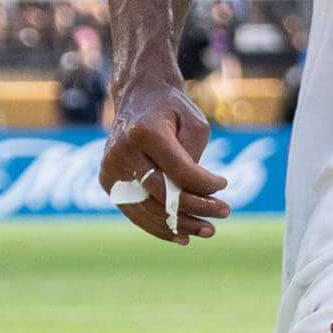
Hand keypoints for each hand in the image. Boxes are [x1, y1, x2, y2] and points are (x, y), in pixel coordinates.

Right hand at [99, 79, 230, 242]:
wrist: (137, 96)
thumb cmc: (172, 109)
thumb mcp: (195, 123)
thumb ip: (196, 158)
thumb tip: (196, 194)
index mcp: (144, 133)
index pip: (180, 172)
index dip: (206, 185)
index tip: (224, 184)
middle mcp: (122, 153)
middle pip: (164, 193)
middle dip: (197, 208)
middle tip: (225, 213)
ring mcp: (110, 169)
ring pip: (148, 209)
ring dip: (180, 225)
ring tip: (208, 231)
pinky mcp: (107, 182)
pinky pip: (135, 211)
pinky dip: (157, 226)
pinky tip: (181, 236)